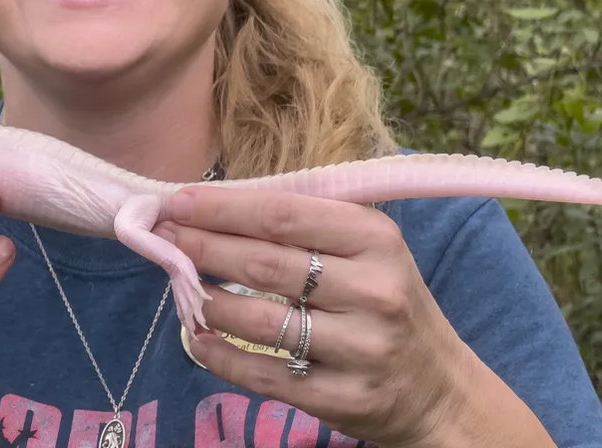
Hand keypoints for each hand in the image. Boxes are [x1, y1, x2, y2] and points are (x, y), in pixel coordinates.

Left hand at [154, 186, 475, 447]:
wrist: (439, 389)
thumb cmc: (387, 300)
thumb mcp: (367, 250)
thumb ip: (305, 225)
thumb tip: (217, 205)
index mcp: (376, 239)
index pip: (284, 215)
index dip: (223, 207)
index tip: (178, 201)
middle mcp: (373, 290)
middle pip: (265, 263)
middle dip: (202, 246)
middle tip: (163, 237)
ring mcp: (361, 348)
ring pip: (260, 320)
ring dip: (207, 300)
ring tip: (180, 284)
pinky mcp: (345, 398)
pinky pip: (264, 375)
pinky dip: (220, 354)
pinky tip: (197, 337)